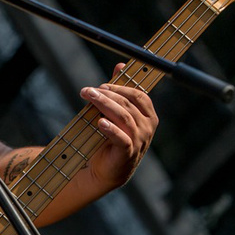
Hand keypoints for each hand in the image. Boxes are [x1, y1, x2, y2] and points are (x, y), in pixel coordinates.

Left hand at [78, 63, 157, 188]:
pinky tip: (99, 122)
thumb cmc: (109, 138)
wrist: (104, 169)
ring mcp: (140, 141)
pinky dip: (111, 129)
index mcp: (147, 115)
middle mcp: (147, 127)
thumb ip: (118, 91)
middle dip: (107, 94)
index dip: (119, 87)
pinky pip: (122, 138)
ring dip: (105, 105)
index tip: (100, 85)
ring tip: (89, 98)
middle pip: (128, 104)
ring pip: (124, 117)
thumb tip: (120, 65)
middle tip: (87, 90)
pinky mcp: (128, 153)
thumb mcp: (114, 112)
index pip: (138, 95)